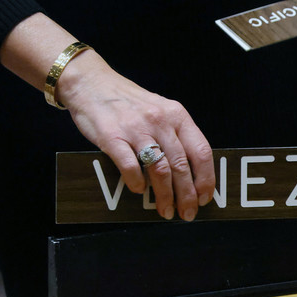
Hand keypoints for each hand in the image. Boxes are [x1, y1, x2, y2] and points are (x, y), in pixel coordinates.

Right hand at [57, 51, 215, 221]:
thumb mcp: (160, 110)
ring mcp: (136, 129)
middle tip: (187, 213)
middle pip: (181, 166)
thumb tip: (191, 172)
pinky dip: (137, 183)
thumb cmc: (128, 101)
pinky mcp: (112, 137)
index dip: (206, 179)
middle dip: (187, 195)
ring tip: (166, 211)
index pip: (201, 152)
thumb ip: (176, 134)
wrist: (90, 83)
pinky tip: (138, 190)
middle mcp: (159, 121)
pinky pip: (130, 167)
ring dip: (165, 196)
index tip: (205, 198)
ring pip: (159, 170)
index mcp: (177, 115)